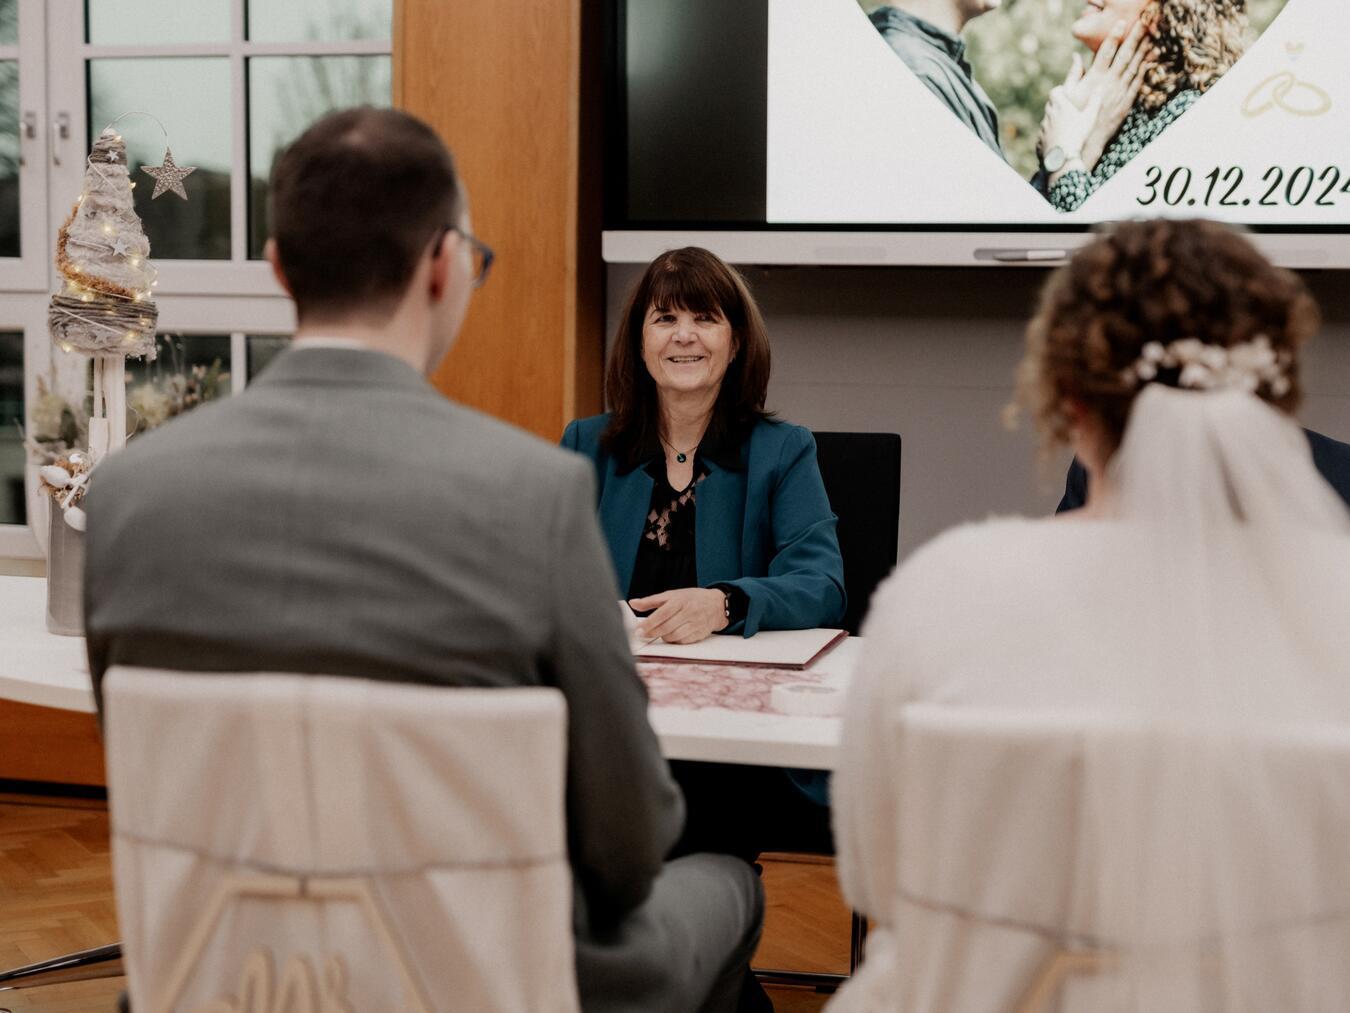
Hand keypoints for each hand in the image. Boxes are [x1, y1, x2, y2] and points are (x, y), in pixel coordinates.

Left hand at [630, 588, 727, 643]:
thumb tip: (633, 603)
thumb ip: (651, 601)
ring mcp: (695, 624)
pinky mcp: (699, 634)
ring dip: (663, 636)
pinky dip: (674, 640)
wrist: (716, 605)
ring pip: (673, 636)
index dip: (649, 623)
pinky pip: (682, 641)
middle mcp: (688, 612)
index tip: (638, 629)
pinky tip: (671, 635)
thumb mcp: (671, 595)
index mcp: (680, 600)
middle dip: (652, 633)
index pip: (662, 614)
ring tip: (659, 632)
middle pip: (666, 627)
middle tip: (642, 635)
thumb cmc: (691, 599)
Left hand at [1038, 74, 1102, 179]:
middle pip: (1049, 105)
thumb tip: (1100, 87)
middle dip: (1056, 105)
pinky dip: (1049, 136)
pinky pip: (1043, 136)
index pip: (1054, 92)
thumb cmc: (1078, 134)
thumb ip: (1095, 101)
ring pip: (1046, 121)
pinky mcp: (1040, 141)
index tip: (1065, 94)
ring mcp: (1042, 129)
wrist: (1062, 156)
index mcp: (1059, 106)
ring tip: (1064, 128)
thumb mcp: (1090, 116)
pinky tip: (1058, 142)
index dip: (1060, 91)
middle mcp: (1048, 116)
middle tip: (1066, 110)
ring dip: (1053, 122)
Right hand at [1073, 19, 1152, 169]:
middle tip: (1143, 22)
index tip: (1121, 23)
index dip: (1114, 36)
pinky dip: (1145, 68)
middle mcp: (1109, 83)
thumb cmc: (1073, 117)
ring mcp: (1120, 92)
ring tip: (1151, 35)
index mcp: (1094, 79)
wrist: (1087, 140)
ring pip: (1134, 66)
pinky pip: (1138, 81)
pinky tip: (1151, 58)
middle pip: (1124, 55)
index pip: (1105, 52)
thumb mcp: (1067, 94)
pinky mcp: (1127, 101)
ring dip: (1143, 50)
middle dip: (1134, 37)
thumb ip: (1074, 74)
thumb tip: (1076, 56)